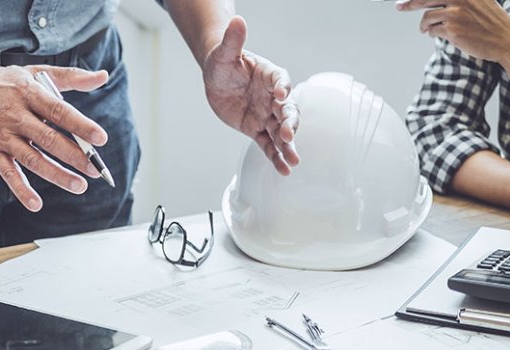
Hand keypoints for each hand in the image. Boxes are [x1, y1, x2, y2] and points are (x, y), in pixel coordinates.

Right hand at [0, 61, 110, 210]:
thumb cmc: (5, 81)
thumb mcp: (36, 73)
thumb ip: (71, 77)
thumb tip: (103, 77)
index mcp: (29, 93)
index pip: (59, 111)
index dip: (80, 125)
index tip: (100, 138)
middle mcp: (15, 115)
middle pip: (49, 138)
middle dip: (74, 155)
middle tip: (94, 168)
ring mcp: (2, 135)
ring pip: (32, 158)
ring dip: (56, 174)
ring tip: (79, 185)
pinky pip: (7, 172)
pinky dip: (20, 189)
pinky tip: (36, 203)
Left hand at [202, 16, 299, 174]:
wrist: (216, 79)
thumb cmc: (222, 63)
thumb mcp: (224, 53)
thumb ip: (233, 40)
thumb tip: (237, 20)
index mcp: (269, 75)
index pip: (281, 80)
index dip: (283, 86)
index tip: (282, 93)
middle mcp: (273, 96)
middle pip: (287, 110)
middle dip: (289, 122)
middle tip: (286, 132)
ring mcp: (266, 114)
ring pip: (280, 131)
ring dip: (288, 145)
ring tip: (294, 160)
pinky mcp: (256, 129)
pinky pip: (268, 145)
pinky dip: (276, 157)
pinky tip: (284, 170)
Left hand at [396, 0, 509, 63]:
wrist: (506, 40)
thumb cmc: (491, 21)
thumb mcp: (477, 1)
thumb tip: (434, 1)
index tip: (403, 0)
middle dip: (409, 3)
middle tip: (399, 6)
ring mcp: (455, 14)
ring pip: (427, 18)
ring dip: (424, 25)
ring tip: (426, 29)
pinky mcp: (452, 30)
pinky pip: (433, 31)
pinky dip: (432, 32)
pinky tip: (436, 34)